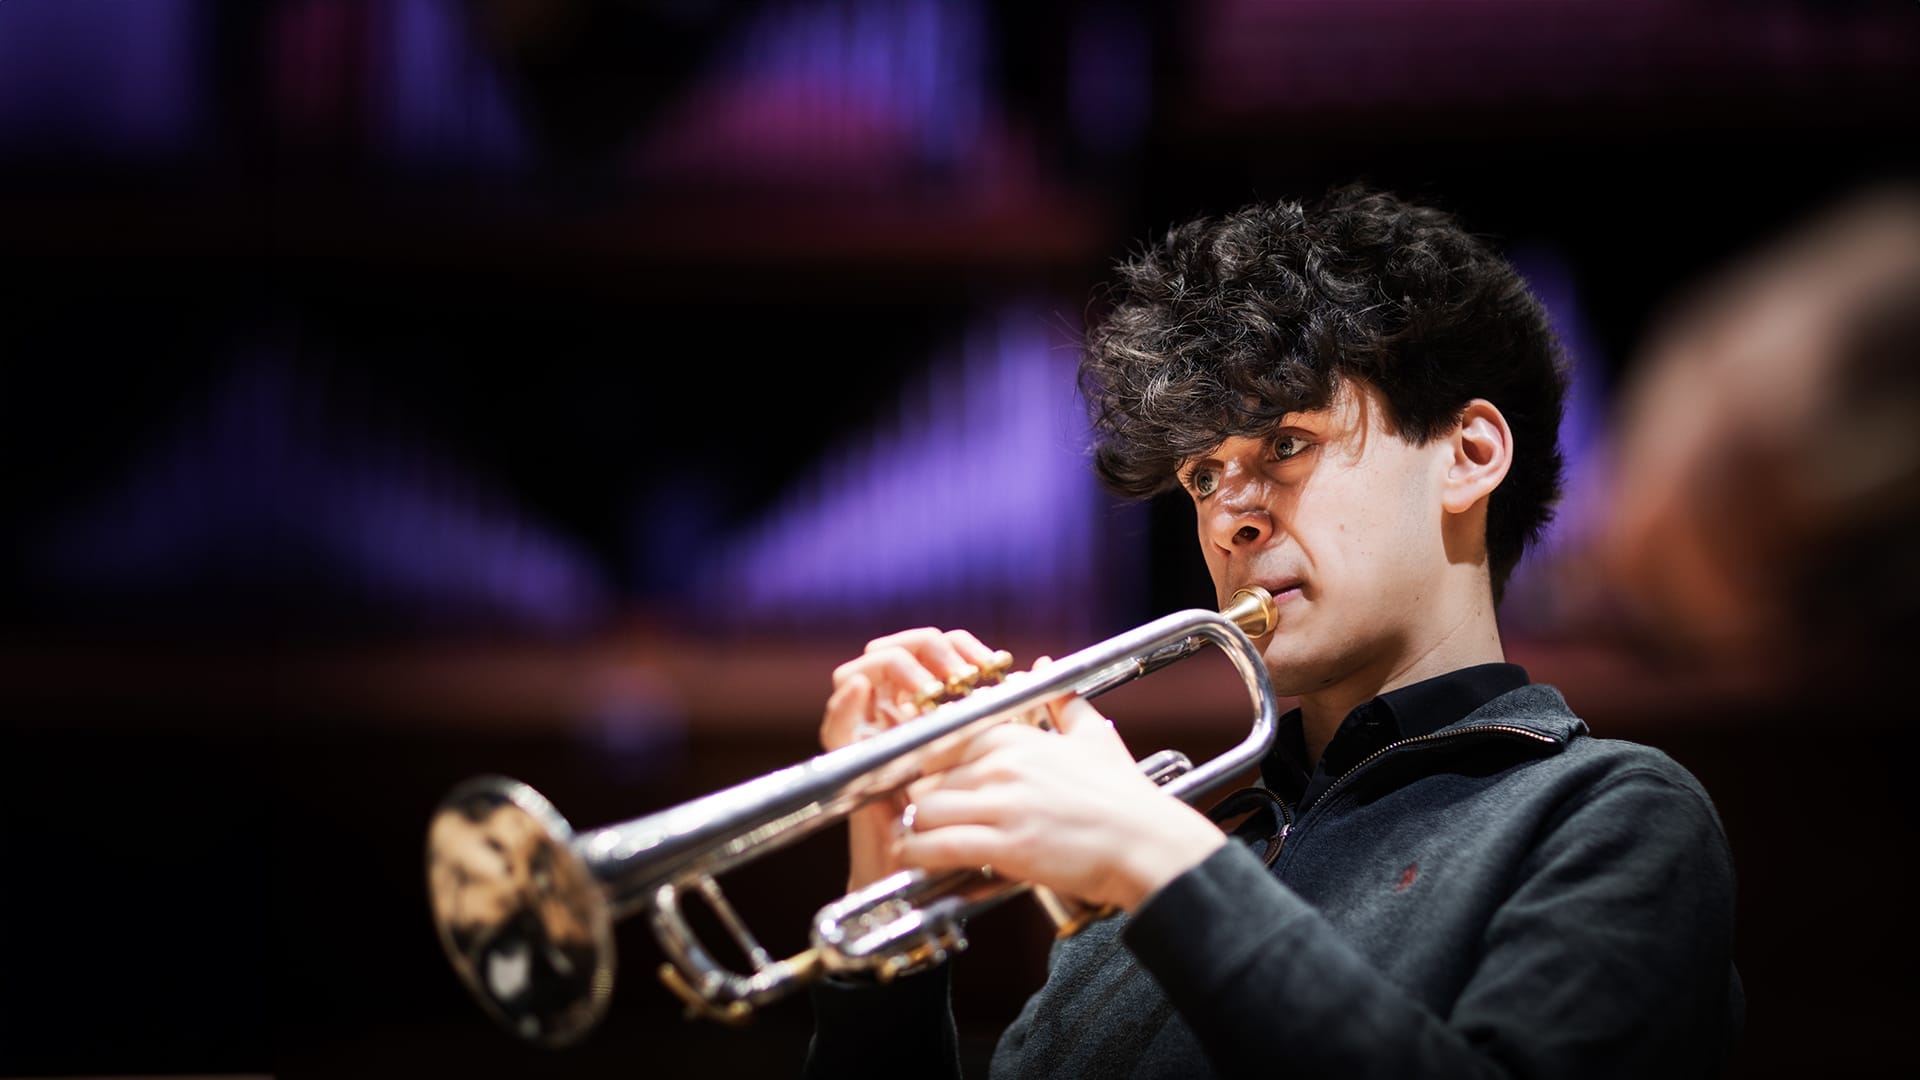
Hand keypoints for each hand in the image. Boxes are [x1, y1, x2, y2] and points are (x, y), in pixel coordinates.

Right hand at [820, 626, 1005, 890]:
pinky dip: (842, 705)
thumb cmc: (979, 829)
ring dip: (893, 666)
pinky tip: (860, 689)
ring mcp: (871, 739)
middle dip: (928, 649)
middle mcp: (898, 717)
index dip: (961, 645)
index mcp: (933, 709)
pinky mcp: (851, 768)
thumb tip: (1041, 665)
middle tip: (966, 671)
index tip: (997, 661)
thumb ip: (1016, 716)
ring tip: (929, 685)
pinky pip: (835, 729)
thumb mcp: (1007, 763)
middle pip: (897, 653)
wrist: (943, 883)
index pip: (934, 650)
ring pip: (861, 675)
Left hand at [895, 681, 1228, 913]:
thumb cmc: (1125, 795)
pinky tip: (916, 860)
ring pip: (926, 810)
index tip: (926, 784)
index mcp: (1015, 736)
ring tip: (916, 842)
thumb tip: (1042, 664)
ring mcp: (1002, 805)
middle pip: (928, 779)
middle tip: (921, 819)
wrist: (1149, 844)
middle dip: (921, 801)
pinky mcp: (1006, 846)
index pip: (943, 743)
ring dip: (917, 828)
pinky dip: (919, 854)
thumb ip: (1062, 701)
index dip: (929, 767)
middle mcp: (1002, 765)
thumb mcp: (1094, 736)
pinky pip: (940, 846)